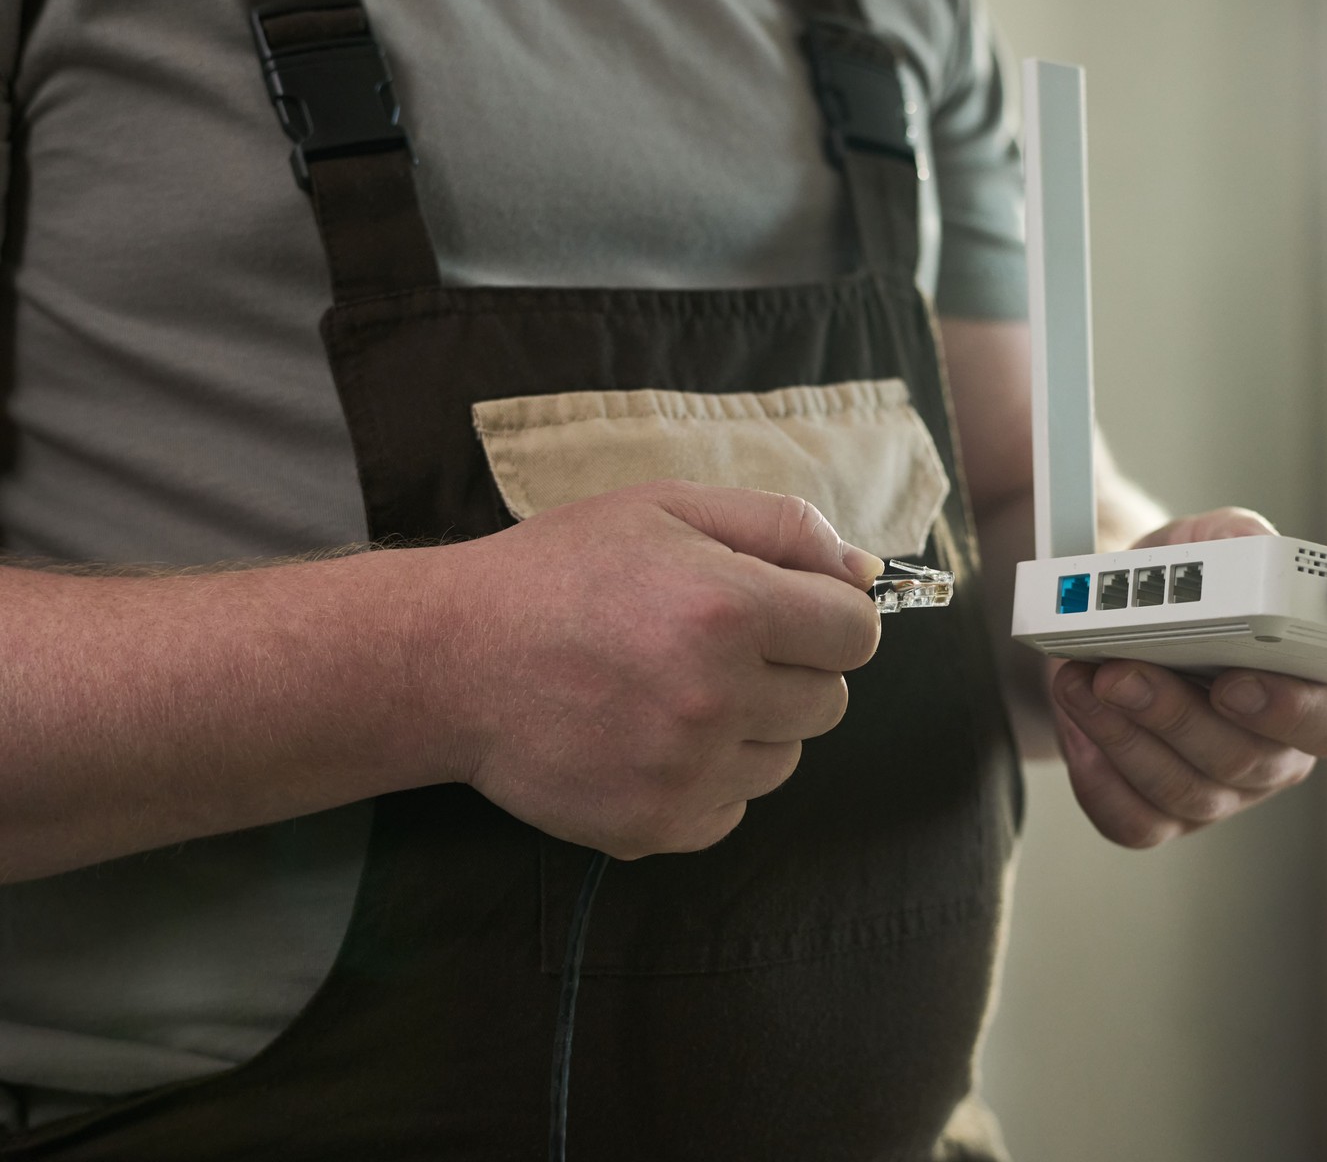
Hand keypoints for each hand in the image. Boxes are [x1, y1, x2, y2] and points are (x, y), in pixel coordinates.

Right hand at [426, 481, 883, 859]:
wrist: (451, 658)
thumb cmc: (562, 571)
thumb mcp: (669, 510)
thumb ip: (782, 529)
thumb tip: (868, 572)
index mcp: (729, 608)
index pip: (857, 633)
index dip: (827, 616)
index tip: (788, 612)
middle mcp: (716, 696)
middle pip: (830, 701)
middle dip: (791, 670)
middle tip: (717, 646)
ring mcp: (686, 771)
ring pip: (785, 759)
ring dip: (752, 727)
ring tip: (674, 690)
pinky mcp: (655, 825)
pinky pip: (733, 808)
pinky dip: (708, 779)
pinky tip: (649, 737)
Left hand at [1049, 508, 1326, 847]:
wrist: (1108, 617)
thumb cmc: (1175, 584)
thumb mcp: (1209, 543)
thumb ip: (1237, 543)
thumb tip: (1245, 552)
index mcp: (1312, 687)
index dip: (1291, 711)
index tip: (1234, 683)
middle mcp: (1275, 750)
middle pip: (1245, 761)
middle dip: (1175, 716)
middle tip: (1120, 672)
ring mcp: (1221, 791)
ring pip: (1185, 792)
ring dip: (1124, 738)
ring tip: (1081, 685)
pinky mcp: (1163, 815)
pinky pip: (1135, 822)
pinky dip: (1098, 780)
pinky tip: (1077, 730)